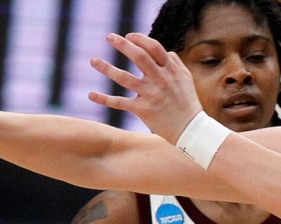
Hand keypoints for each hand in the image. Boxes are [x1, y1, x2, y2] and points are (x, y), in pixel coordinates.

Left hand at [88, 32, 204, 143]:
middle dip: (123, 45)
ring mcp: (150, 95)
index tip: (129, 36)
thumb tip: (164, 52)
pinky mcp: (143, 110)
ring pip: (124, 78)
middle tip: (109, 37)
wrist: (190, 129)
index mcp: (170, 70)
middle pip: (139, 57)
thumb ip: (175, 63)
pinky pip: (120, 103)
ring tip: (93, 61)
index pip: (154, 48)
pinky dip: (104, 99)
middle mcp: (159, 80)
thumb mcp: (186, 79)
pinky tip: (90, 95)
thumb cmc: (187, 102)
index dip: (140, 39)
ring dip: (107, 68)